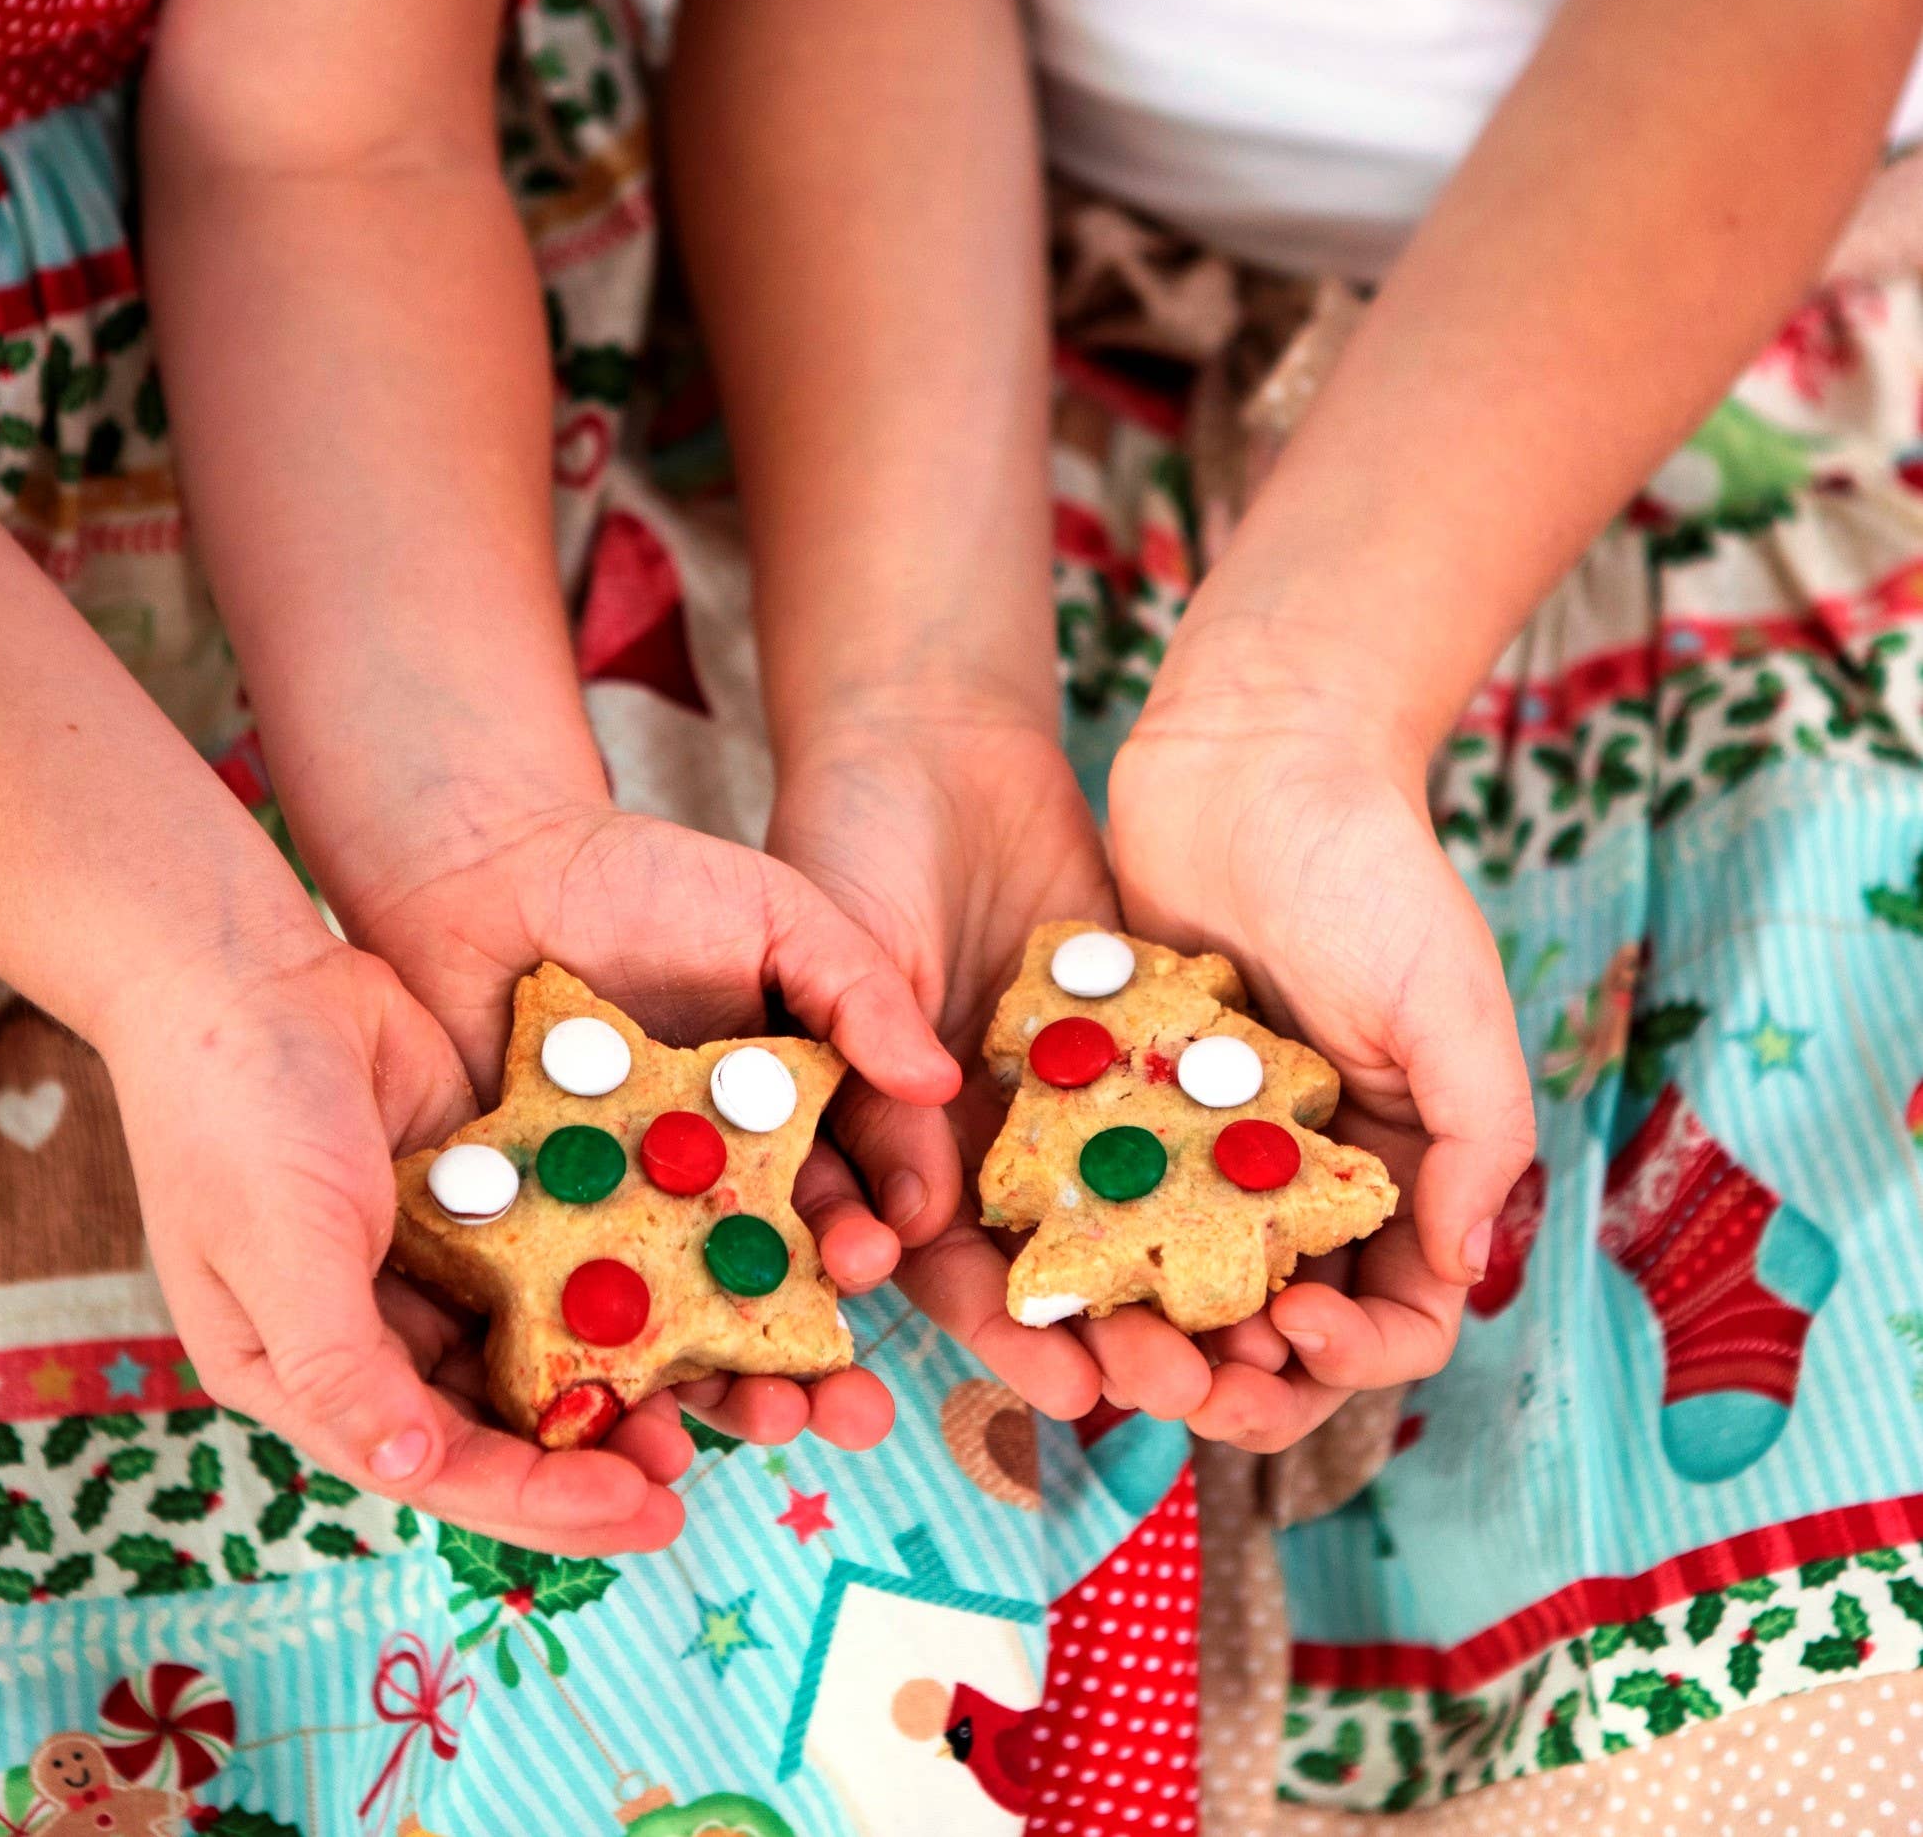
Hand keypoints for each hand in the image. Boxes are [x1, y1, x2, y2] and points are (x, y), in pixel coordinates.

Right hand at [99, 933, 692, 1556]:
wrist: (254, 971)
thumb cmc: (233, 1116)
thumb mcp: (277, 1248)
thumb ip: (342, 1361)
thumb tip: (412, 1462)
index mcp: (309, 1371)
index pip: (436, 1464)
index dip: (537, 1500)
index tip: (638, 1514)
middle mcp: (378, 1330)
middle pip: (499, 1419)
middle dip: (590, 1453)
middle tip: (688, 1478)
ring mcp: (438, 1259)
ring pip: (541, 1340)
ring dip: (617, 1372)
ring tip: (706, 1399)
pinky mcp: (486, 1191)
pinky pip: (560, 1249)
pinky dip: (615, 1272)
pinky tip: (690, 1288)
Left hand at [341, 796, 961, 1452]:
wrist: (485, 873)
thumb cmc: (641, 881)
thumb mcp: (776, 912)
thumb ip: (862, 987)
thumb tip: (944, 1082)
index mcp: (796, 1106)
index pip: (867, 1175)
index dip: (894, 1215)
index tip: (901, 1242)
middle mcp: (726, 1174)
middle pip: (796, 1276)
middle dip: (833, 1344)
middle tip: (861, 1402)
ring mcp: (639, 1213)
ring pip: (703, 1321)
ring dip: (746, 1387)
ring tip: (774, 1428)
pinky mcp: (549, 1239)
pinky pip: (590, 1325)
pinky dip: (619, 1380)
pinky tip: (642, 1417)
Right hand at [771, 699, 1309, 1427]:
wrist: (932, 740)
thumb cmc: (851, 847)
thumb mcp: (850, 964)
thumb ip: (873, 1081)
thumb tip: (916, 1222)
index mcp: (894, 1143)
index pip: (945, 1270)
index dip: (1004, 1339)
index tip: (1071, 1393)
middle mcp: (981, 1139)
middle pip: (1049, 1267)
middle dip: (1109, 1336)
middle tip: (1178, 1387)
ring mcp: (1064, 1092)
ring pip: (1128, 1211)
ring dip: (1179, 1280)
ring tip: (1251, 1340)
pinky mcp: (1130, 1036)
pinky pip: (1178, 1115)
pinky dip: (1226, 1171)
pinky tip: (1285, 1222)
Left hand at [1106, 666, 1536, 1451]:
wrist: (1252, 758)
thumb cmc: (1371, 874)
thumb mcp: (1454, 1005)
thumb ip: (1475, 1141)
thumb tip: (1466, 1276)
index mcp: (1397, 1168)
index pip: (1395, 1317)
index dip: (1357, 1358)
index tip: (1300, 1334)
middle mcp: (1300, 1176)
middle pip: (1276, 1329)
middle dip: (1237, 1381)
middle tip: (1179, 1384)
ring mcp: (1205, 1146)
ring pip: (1175, 1286)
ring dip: (1147, 1336)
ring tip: (1103, 1343)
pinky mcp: (1120, 1102)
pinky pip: (1098, 1200)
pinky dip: (1078, 1247)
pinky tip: (1041, 1267)